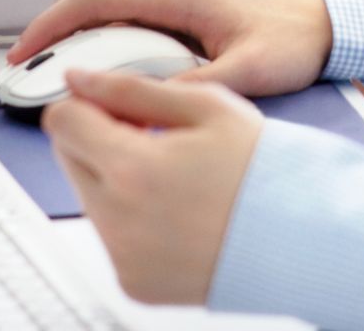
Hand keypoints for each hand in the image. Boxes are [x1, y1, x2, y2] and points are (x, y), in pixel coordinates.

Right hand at [8, 0, 332, 99]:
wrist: (326, 24)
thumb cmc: (291, 41)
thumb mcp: (246, 71)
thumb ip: (197, 88)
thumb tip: (146, 108)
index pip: (92, 0)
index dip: (48, 25)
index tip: (21, 54)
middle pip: (89, 4)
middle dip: (50, 35)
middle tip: (24, 75)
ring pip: (106, 12)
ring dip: (74, 40)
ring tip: (52, 81)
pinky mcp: (180, 13)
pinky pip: (126, 22)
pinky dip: (100, 43)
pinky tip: (98, 76)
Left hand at [46, 73, 260, 305]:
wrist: (302, 238)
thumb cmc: (264, 168)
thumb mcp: (207, 105)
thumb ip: (132, 88)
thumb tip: (78, 80)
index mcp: (132, 169)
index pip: (61, 122)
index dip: (87, 104)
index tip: (117, 107)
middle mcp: (118, 221)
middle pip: (69, 159)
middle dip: (101, 140)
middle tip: (156, 139)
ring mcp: (123, 258)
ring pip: (89, 198)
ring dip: (117, 180)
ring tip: (176, 179)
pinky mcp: (132, 282)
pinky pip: (112, 238)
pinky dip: (134, 220)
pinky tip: (178, 213)